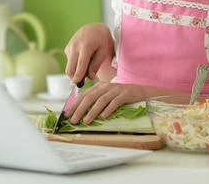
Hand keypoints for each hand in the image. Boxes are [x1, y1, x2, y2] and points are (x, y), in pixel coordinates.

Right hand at [64, 23, 114, 84]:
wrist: (94, 27)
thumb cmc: (101, 40)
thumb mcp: (103, 52)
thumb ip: (96, 65)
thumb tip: (90, 77)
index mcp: (86, 47)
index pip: (80, 65)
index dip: (78, 76)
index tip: (76, 83)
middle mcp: (75, 46)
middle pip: (70, 68)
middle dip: (74, 77)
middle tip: (83, 81)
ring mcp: (69, 47)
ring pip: (69, 66)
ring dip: (76, 70)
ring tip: (88, 65)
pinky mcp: (67, 48)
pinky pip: (69, 61)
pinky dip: (75, 64)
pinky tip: (83, 59)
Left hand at [64, 81, 180, 123]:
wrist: (142, 92)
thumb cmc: (123, 97)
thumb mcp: (107, 96)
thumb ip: (96, 100)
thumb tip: (80, 112)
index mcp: (99, 86)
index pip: (84, 95)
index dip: (74, 105)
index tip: (66, 115)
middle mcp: (106, 86)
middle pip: (90, 97)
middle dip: (80, 109)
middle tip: (73, 120)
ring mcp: (116, 90)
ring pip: (101, 100)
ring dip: (92, 111)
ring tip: (86, 121)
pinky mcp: (125, 94)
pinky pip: (115, 102)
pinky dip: (108, 109)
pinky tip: (104, 117)